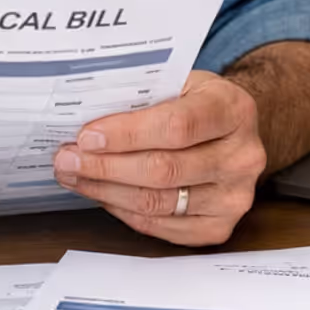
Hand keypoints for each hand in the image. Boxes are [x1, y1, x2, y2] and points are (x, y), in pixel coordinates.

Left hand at [52, 70, 267, 244]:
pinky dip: (124, 212)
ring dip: (107, 191)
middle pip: (164, 170)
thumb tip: (85, 118)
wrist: (233, 131)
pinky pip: (161, 227)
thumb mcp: (180, 82)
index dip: (127, 134)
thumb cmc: (198, 103)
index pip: (176, 126)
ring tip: (76, 177)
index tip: (87, 137)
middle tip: (67, 159)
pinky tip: (103, 194)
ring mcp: (235, 197)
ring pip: (157, 203)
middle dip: (105, 166)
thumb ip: (142, 96)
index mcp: (233, 109)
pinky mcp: (220, 227)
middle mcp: (243, 156)